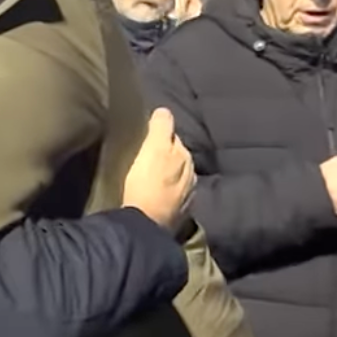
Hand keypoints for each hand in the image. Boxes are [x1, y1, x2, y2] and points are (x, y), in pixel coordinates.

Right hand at [123, 108, 195, 231]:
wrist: (145, 225)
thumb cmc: (146, 183)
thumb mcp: (153, 148)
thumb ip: (162, 126)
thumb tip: (165, 110)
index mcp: (184, 155)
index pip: (172, 135)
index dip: (159, 134)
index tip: (146, 136)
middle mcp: (191, 173)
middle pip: (177, 156)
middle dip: (166, 153)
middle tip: (146, 155)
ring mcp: (187, 195)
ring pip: (177, 176)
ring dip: (167, 173)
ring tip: (150, 175)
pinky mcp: (179, 214)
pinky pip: (173, 195)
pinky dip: (167, 191)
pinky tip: (156, 194)